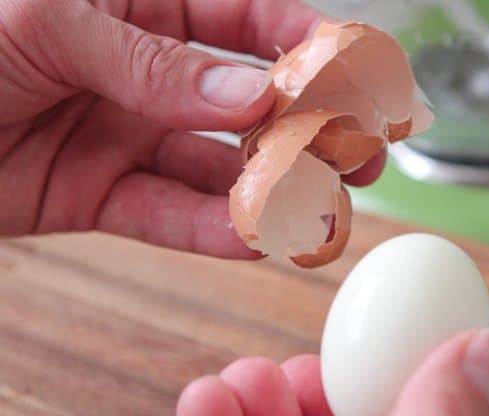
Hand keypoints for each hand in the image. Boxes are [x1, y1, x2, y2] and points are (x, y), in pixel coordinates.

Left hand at [0, 0, 384, 256]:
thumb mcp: (44, 20)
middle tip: (363, 157)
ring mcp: (123, 134)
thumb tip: (247, 96)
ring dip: (269, 193)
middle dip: (309, 130)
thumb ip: (152, 60)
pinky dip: (210, 230)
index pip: (244, 19)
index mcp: (134, 1)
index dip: (305, 46)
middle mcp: (141, 71)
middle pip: (245, 103)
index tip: (353, 77)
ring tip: (321, 214)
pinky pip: (165, 214)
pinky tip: (255, 239)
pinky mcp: (97, 193)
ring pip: (213, 168)